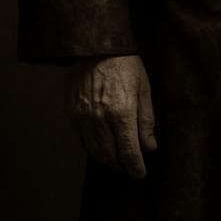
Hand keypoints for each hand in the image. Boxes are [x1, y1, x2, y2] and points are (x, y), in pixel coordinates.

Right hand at [66, 54, 156, 178]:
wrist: (94, 46)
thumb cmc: (125, 64)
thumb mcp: (144, 89)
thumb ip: (146, 121)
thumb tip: (150, 147)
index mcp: (121, 113)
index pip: (129, 152)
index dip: (135, 167)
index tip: (140, 174)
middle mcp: (99, 119)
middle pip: (110, 156)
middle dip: (122, 165)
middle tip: (130, 166)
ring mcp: (82, 117)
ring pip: (94, 151)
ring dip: (107, 160)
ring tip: (118, 159)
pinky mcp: (71, 113)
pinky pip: (82, 139)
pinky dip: (93, 147)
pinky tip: (102, 145)